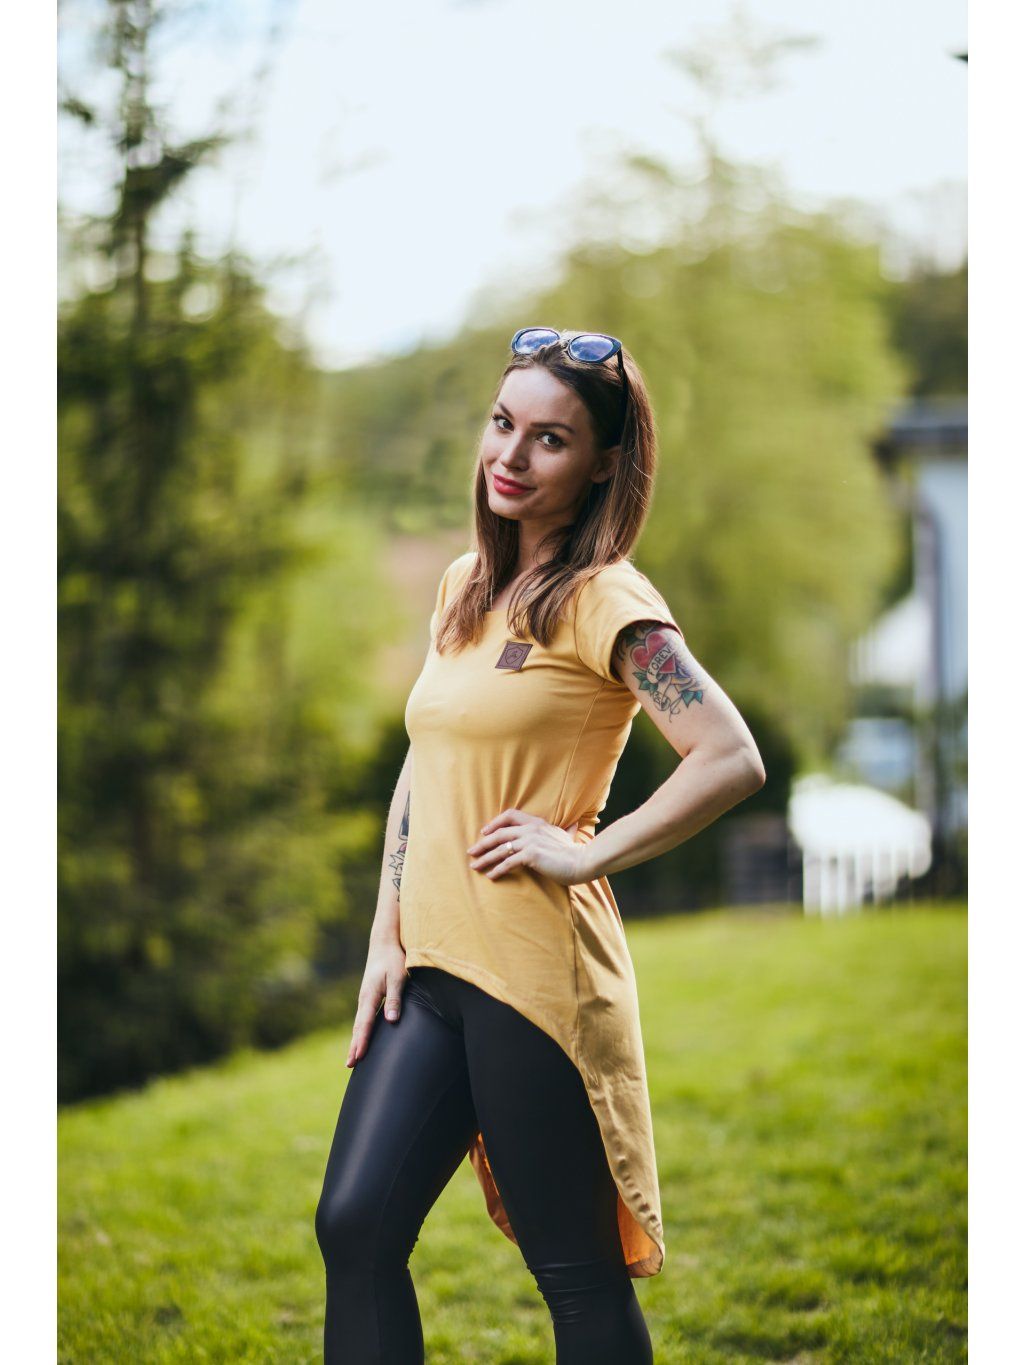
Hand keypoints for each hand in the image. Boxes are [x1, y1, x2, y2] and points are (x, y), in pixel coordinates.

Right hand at [346, 940, 407, 1067]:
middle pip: (358, 1027)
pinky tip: (362, 1038)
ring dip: (356, 1040)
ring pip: (359, 1024)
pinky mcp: (369, 997)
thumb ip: (395, 998)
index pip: (365, 1024)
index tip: (358, 1057)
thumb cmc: (393, 959)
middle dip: (354, 1046)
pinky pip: (363, 1019)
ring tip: (353, 1058)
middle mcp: (364, 999)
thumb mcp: (398, 977)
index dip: (362, 1042)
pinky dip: (361, 1031)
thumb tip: (391, 1020)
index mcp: (370, 995)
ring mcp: (365, 998)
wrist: (384, 943)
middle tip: (349, 1065)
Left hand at [467, 809, 590, 886]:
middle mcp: (531, 829)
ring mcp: (530, 841)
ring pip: (500, 848)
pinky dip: (497, 869)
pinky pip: (508, 862)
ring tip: (474, 866)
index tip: (484, 832)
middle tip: (471, 852)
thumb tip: (575, 825)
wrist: (582, 861)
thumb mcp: (568, 836)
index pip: (510, 814)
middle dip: (482, 843)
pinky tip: (490, 876)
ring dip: (485, 858)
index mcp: (537, 822)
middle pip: (499, 833)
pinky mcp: (530, 855)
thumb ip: (567, 830)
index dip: (494, 822)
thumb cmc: (575, 852)